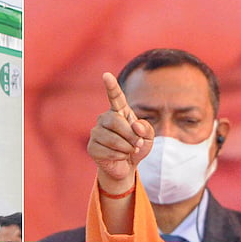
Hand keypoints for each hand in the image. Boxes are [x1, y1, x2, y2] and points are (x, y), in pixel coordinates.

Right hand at [87, 72, 153, 192]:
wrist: (126, 166)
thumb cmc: (136, 147)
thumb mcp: (148, 137)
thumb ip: (146, 128)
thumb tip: (134, 125)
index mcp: (119, 112)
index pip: (115, 97)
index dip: (111, 86)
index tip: (106, 75)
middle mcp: (104, 119)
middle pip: (115, 121)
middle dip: (130, 135)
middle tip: (137, 144)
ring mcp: (96, 133)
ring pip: (113, 139)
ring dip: (126, 148)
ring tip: (128, 151)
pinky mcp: (92, 147)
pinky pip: (108, 151)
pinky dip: (119, 157)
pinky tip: (118, 157)